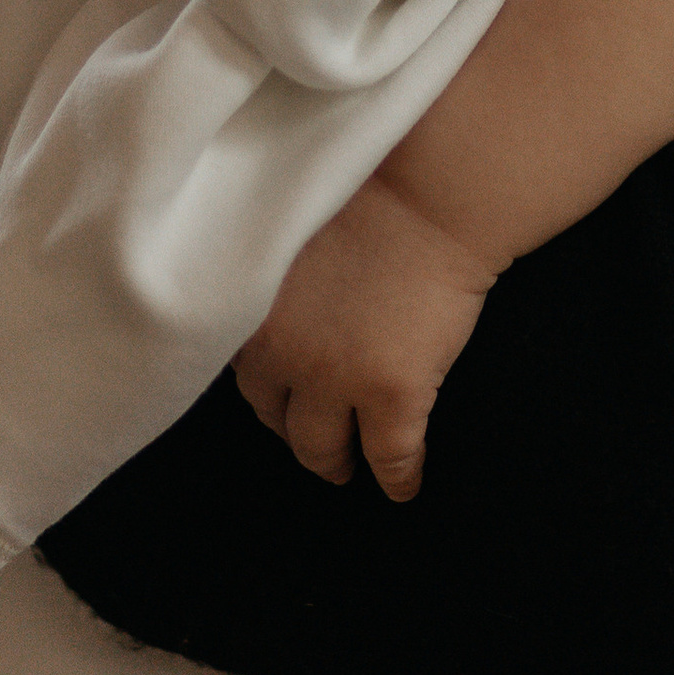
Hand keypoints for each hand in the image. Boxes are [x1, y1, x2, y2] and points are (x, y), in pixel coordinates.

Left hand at [233, 170, 496, 500]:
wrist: (430, 191)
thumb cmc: (369, 188)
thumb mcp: (292, 230)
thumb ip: (274, 278)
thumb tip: (278, 312)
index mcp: (252, 306)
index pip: (244, 368)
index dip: (266, 388)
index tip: (277, 400)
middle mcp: (281, 352)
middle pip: (274, 415)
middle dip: (291, 430)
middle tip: (312, 439)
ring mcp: (336, 379)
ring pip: (321, 449)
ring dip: (333, 462)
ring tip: (346, 467)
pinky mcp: (392, 396)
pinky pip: (389, 458)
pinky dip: (397, 479)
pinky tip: (403, 486)